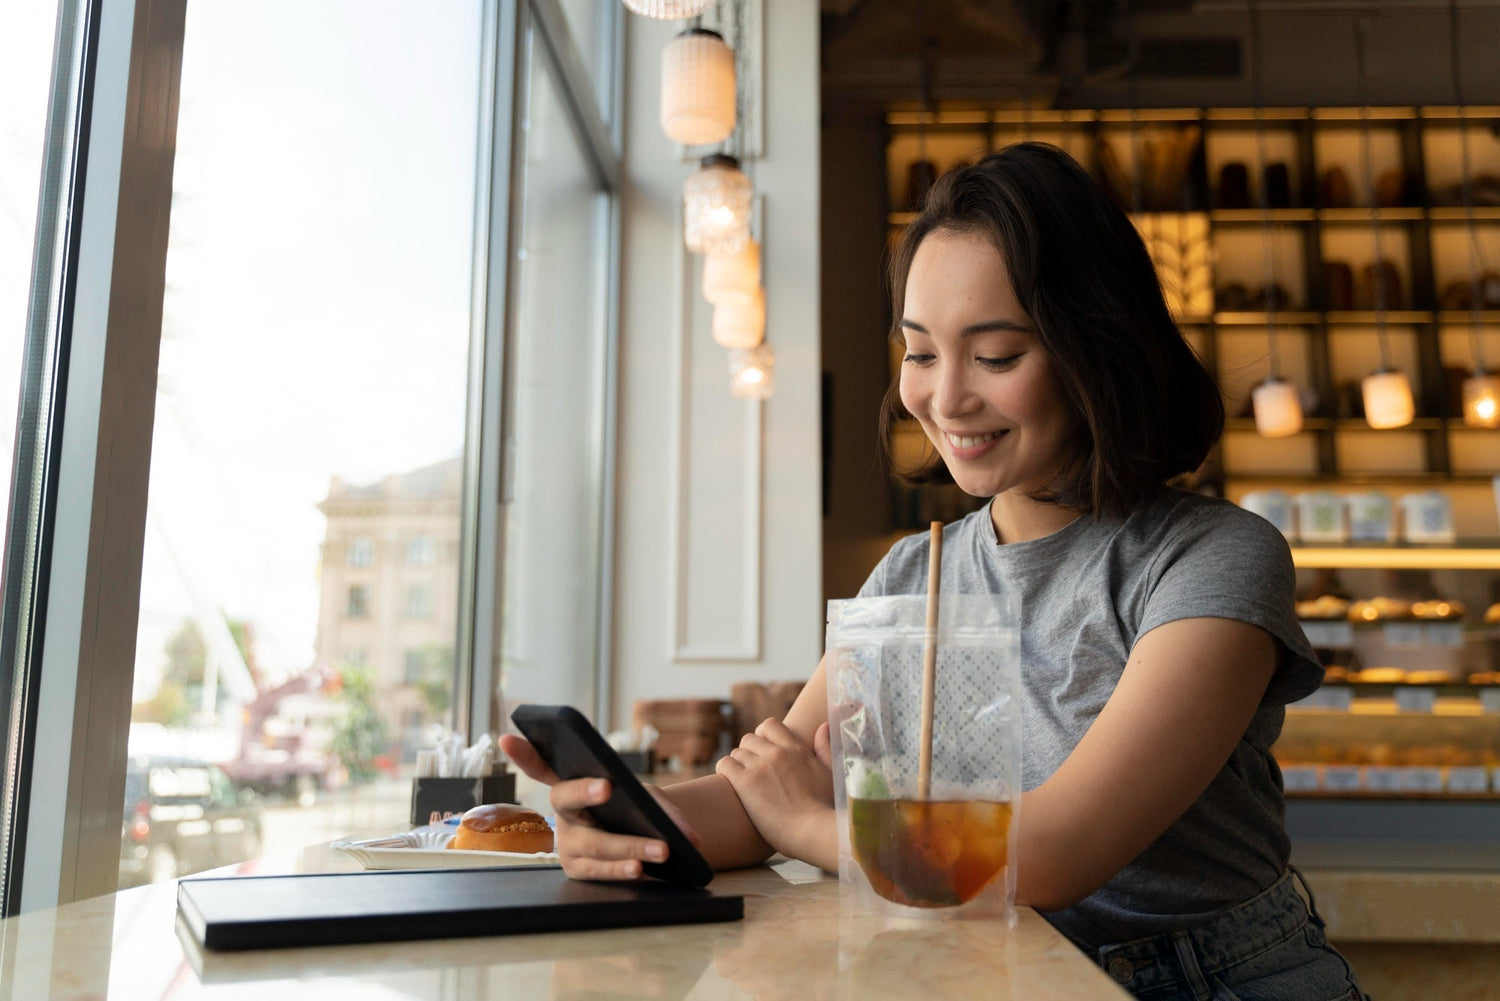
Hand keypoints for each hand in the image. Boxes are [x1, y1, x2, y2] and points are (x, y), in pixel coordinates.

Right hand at [498, 734, 702, 880]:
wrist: (638, 842)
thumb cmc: (633, 810)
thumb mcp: (647, 800)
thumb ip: (666, 810)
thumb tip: (690, 836)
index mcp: (572, 784)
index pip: (541, 765)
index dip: (523, 753)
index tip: (507, 738)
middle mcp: (563, 812)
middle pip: (565, 798)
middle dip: (584, 790)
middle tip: (607, 785)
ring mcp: (567, 844)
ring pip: (591, 844)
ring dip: (628, 846)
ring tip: (659, 849)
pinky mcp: (578, 870)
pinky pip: (596, 871)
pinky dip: (620, 870)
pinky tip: (639, 869)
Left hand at [713, 719, 835, 865]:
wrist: (813, 830)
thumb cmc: (825, 808)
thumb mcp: (830, 774)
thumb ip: (825, 748)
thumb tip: (822, 727)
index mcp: (796, 748)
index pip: (769, 725)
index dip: (762, 735)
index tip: (763, 749)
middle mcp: (776, 753)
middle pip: (749, 739)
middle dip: (748, 752)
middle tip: (752, 771)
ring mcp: (760, 766)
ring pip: (736, 752)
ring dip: (738, 765)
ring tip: (743, 781)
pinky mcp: (745, 783)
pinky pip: (725, 764)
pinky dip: (725, 771)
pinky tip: (732, 784)